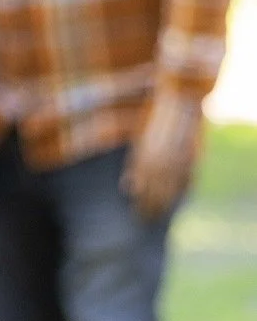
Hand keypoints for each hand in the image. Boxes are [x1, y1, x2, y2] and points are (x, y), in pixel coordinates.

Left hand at [123, 91, 200, 218]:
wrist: (180, 100)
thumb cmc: (155, 119)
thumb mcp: (139, 142)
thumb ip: (134, 165)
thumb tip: (128, 186)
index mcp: (145, 160)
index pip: (142, 191)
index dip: (141, 204)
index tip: (137, 215)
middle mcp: (161, 164)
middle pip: (156, 195)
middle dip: (151, 208)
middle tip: (147, 220)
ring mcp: (178, 161)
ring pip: (172, 191)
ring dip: (166, 205)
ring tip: (161, 215)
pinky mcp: (192, 157)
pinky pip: (188, 181)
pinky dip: (183, 192)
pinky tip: (179, 200)